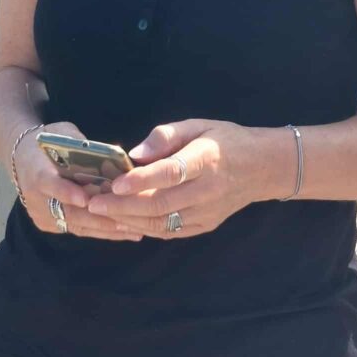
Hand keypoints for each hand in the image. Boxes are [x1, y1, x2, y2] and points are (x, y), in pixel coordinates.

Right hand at [13, 121, 142, 241]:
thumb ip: (82, 146)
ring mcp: (42, 215)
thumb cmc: (47, 142)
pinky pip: (77, 229)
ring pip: (77, 225)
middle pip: (69, 212)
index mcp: (37, 172)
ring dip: (106, 229)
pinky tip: (123, 232)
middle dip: (100, 218)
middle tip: (129, 221)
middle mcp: (36, 199)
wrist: (21, 158)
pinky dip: (100, 231)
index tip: (86, 199)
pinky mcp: (49, 225)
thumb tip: (114, 158)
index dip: (68, 193)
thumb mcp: (63, 134)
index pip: (51, 184)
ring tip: (135, 232)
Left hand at [86, 119, 288, 238]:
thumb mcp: (198, 125)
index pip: (170, 173)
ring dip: (129, 220)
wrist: (262, 168)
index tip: (115, 183)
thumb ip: (166, 135)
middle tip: (94, 202)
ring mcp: (207, 212)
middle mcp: (207, 190)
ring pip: (163, 222)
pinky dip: (146, 228)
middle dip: (124, 206)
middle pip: (161, 203)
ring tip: (102, 213)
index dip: (141, 179)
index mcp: (206, 159)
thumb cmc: (225, 140)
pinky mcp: (206, 225)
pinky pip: (171, 231)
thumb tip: (135, 153)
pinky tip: (125, 221)